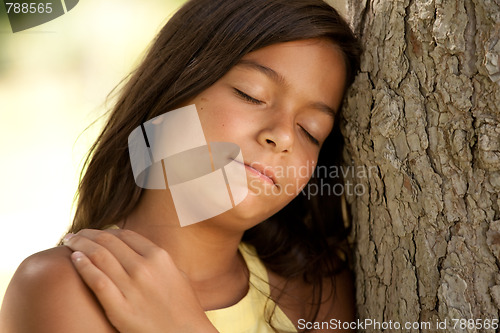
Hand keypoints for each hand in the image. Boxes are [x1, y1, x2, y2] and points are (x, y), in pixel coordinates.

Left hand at [63, 229, 217, 332]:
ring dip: (80, 245)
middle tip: (74, 234)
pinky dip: (83, 267)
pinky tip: (74, 259)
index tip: (95, 232)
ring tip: (69, 242)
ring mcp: (132, 287)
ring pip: (98, 257)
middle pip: (108, 242)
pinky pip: (97, 281)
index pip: (125, 235)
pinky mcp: (121, 308)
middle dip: (87, 234)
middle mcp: (144, 267)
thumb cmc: (183, 307)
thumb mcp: (176, 274)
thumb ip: (158, 260)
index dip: (106, 230)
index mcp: (159, 256)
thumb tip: (139, 248)